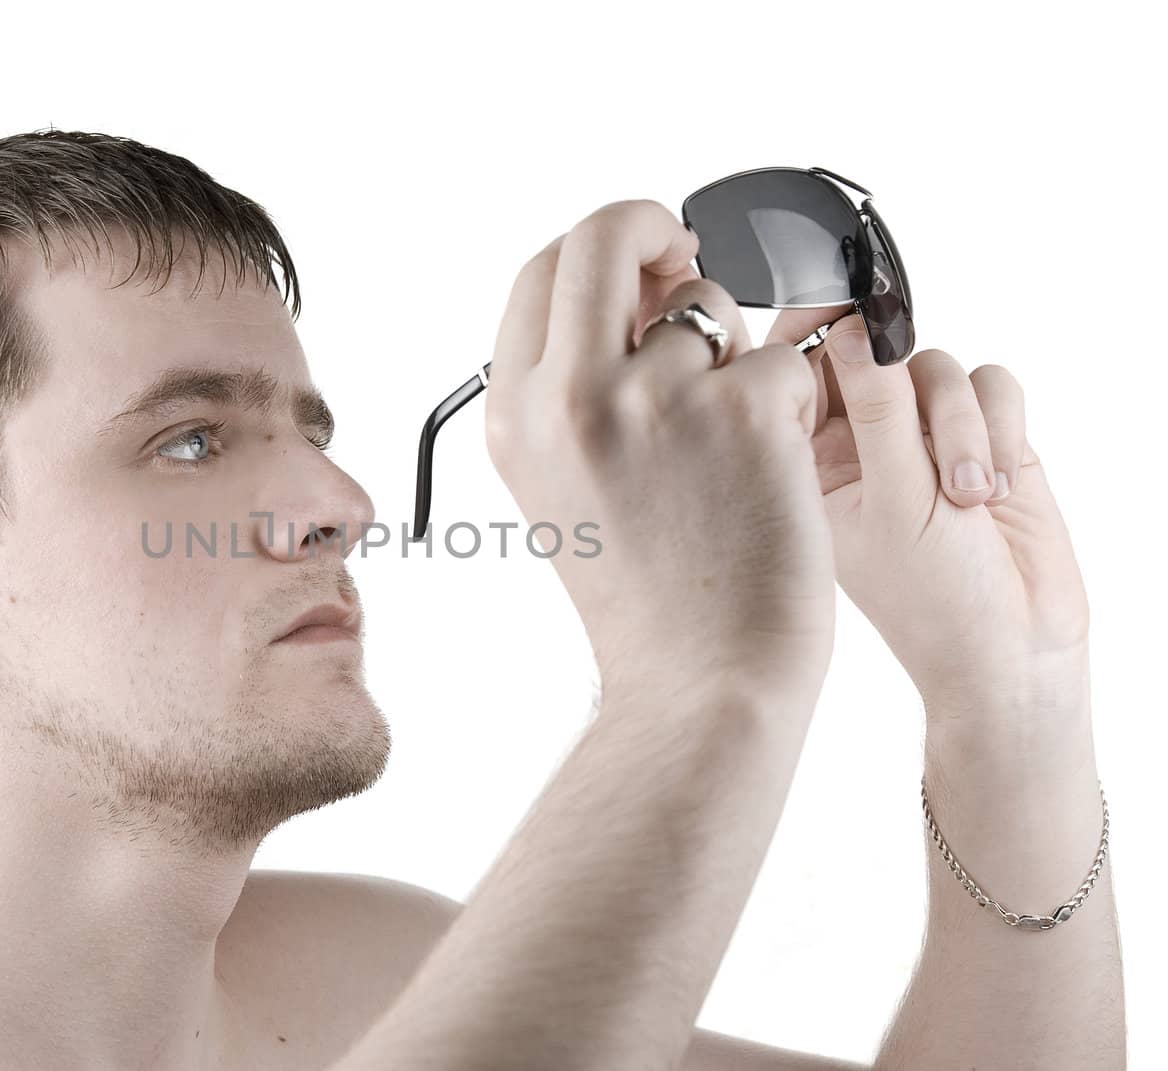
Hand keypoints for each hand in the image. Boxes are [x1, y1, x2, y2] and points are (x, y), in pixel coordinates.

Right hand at [485, 201, 835, 705]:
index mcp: (514, 414)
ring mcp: (656, 396)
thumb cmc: (644, 594)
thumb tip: (638, 287)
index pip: (545, 268)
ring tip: (728, 453)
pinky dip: (787, 404)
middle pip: (608, 232)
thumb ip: (569, 386)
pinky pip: (779, 357)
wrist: (699, 683)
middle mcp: (570, 394)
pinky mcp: (745, 409)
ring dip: (731, 356)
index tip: (644, 266)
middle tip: (691, 260)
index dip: (604, 250)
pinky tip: (768, 477)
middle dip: (659, 230)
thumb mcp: (558, 484)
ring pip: (709, 304)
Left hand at [763, 306, 1090, 721]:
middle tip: (911, 394)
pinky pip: (991, 384)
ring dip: (959, 423)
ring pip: (935, 366)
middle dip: (903, 380)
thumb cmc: (932, 599)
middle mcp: (860, 440)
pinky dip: (1000, 426)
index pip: (799, 368)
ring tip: (965, 493)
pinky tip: (995, 487)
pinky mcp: (985, 435)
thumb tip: (850, 327)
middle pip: (874, 351)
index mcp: (807, 457)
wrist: (1012, 648)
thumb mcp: (893, 496)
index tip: (840, 314)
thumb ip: (875, 407)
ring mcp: (922, 436)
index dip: (817, 334)